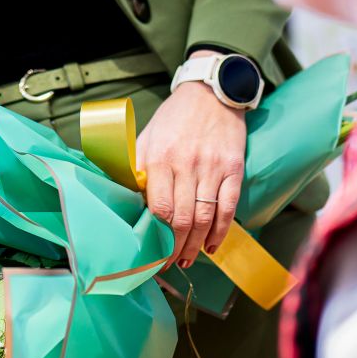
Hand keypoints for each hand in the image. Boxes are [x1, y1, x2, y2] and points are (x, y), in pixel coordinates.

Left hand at [135, 81, 247, 269]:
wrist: (210, 92)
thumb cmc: (173, 118)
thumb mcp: (146, 137)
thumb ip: (135, 167)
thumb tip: (122, 200)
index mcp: (160, 158)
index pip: (158, 209)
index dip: (155, 238)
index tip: (150, 253)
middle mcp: (187, 164)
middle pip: (182, 220)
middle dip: (174, 249)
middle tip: (168, 265)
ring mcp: (213, 167)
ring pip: (205, 218)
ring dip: (195, 247)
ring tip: (186, 260)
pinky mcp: (234, 168)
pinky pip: (228, 208)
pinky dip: (221, 232)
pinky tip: (212, 246)